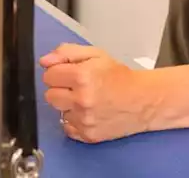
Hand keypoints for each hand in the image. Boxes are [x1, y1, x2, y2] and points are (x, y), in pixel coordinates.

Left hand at [39, 43, 153, 142]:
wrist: (143, 100)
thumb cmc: (119, 77)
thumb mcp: (96, 55)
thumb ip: (67, 53)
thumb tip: (45, 61)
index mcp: (82, 76)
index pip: (48, 75)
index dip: (58, 72)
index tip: (69, 73)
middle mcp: (81, 100)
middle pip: (50, 95)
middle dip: (60, 89)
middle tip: (76, 87)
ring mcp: (84, 120)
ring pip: (59, 112)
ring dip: (68, 106)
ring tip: (85, 100)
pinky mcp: (88, 135)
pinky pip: (67, 128)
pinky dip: (74, 121)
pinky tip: (88, 113)